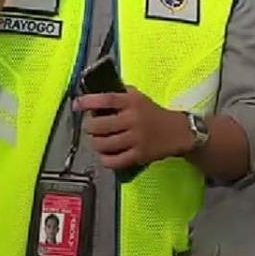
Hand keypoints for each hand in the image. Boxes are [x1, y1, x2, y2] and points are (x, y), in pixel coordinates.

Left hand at [74, 87, 194, 168]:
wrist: (177, 132)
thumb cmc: (153, 113)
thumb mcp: (138, 97)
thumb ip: (119, 95)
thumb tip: (94, 96)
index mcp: (132, 102)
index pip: (106, 99)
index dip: (88, 101)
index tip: (77, 104)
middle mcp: (133, 119)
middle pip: (100, 125)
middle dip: (89, 126)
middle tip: (90, 126)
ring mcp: (136, 139)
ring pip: (103, 144)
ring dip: (95, 142)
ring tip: (97, 139)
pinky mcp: (138, 155)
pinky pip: (114, 160)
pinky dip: (105, 158)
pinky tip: (105, 154)